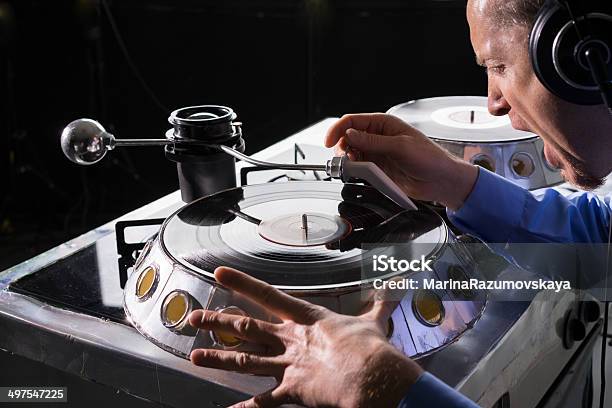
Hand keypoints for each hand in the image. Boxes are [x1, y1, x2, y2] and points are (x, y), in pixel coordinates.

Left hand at [189, 267, 422, 407]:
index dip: (241, 283)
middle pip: (247, 328)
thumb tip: (396, 285)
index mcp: (306, 318)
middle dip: (219, 322)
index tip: (220, 274)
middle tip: (194, 318)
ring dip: (220, 357)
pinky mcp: (291, 391)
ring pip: (246, 360)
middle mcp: (290, 339)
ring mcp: (287, 365)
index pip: (267, 295)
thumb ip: (380, 304)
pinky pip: (264, 403)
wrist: (369, 376)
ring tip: (195, 356)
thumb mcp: (374, 322)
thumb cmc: (370, 348)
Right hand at [324, 113, 477, 209]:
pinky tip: (360, 174)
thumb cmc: (430, 159)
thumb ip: (373, 142)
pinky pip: (359, 169)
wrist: (441, 181)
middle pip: (347, 138)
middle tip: (345, 159)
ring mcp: (377, 154)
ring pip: (351, 154)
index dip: (338, 129)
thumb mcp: (400, 147)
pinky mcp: (378, 170)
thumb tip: (350, 135)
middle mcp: (378, 138)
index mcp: (384, 124)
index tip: (329, 142)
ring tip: (353, 167)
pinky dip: (354, 171)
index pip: (353, 121)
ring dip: (347, 161)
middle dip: (341, 147)